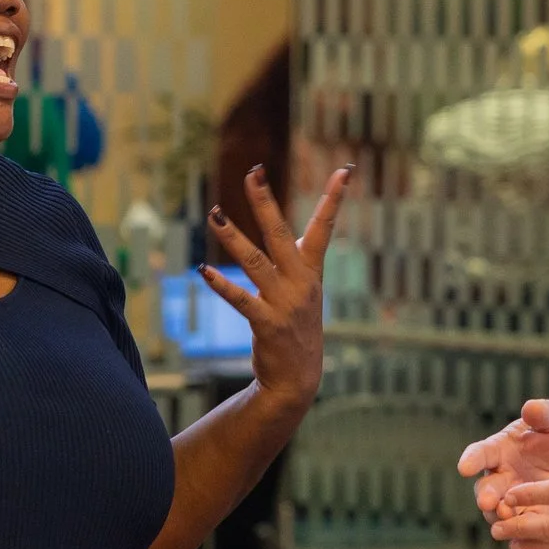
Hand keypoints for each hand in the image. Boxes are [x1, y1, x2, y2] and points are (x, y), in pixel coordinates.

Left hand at [202, 163, 351, 410]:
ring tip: (215, 214)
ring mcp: (285, 303)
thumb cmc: (298, 327)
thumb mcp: (306, 290)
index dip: (334, 198)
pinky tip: (204, 271)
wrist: (298, 378)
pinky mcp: (267, 323)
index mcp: (311, 270)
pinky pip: (241, 299)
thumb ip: (297, 258)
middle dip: (266, 202)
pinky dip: (222, 285)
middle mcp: (301, 282)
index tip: (345, 170)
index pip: (325, 227)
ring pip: (255, 262)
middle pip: (281, 233)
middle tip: (253, 173)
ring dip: (233, 238)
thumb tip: (288, 229)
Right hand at [456, 399, 548, 522]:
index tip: (464, 467)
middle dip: (485, 496)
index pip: (480, 454)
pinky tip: (526, 534)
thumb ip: (545, 414)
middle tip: (488, 502)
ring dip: (500, 517)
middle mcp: (499, 479)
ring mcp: (509, 503)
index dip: (471, 460)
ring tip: (509, 517)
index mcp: (499, 450)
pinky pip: (517, 532)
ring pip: (496, 515)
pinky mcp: (524, 523)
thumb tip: (532, 407)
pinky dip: (519, 534)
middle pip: (484, 489)